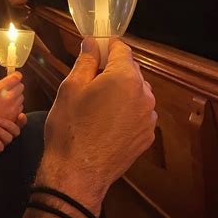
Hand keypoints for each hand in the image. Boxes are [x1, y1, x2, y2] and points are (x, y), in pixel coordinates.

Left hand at [0, 114, 26, 155]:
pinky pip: (0, 146)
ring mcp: (3, 141)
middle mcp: (8, 132)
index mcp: (8, 122)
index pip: (21, 121)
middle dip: (7, 123)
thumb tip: (0, 88)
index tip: (19, 114)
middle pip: (16, 130)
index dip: (22, 119)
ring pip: (9, 138)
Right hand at [25, 38, 156, 217]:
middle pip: (130, 71)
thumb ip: (86, 61)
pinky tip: (105, 124)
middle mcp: (144, 95)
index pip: (121, 49)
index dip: (106, 46)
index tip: (94, 49)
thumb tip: (92, 43)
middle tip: (88, 82)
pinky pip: (137, 113)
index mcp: (125, 78)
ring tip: (96, 108)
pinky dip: (125, 112)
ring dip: (120, 92)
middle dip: (112, 71)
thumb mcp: (71, 88)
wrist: (77, 173)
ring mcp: (148, 118)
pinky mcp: (146, 136)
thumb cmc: (69, 128)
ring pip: (135, 93)